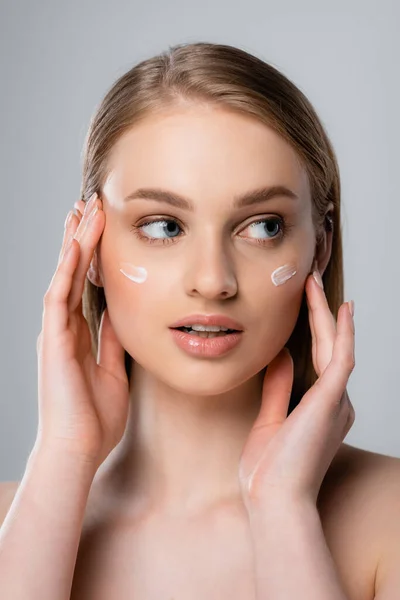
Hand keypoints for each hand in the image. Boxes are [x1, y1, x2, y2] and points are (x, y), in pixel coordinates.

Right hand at [36, 193, 129, 469]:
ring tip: (84, 210)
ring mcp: (55, 331)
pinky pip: (60, 295)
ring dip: (75, 242)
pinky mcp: (52, 339)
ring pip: (65, 275)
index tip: (101, 229)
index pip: (86, 284)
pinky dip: (68, 268)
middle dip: (80, 238)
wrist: (79, 448)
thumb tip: (122, 318)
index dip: (92, 256)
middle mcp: (63, 327)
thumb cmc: (96, 418)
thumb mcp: (113, 370)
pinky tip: (76, 243)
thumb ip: (113, 343)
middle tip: (89, 206)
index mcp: (78, 335)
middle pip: (72, 272)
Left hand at [238, 271, 355, 509]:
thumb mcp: (270, 420)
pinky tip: (340, 309)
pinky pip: (341, 358)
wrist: (273, 502)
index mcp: (321, 409)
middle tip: (310, 282)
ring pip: (334, 346)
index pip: (318, 360)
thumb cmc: (269, 472)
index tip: (303, 307)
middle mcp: (336, 403)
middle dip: (320, 313)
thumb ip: (279, 387)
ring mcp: (336, 401)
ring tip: (314, 284)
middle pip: (328, 347)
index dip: (313, 331)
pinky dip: (342, 332)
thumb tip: (281, 355)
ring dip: (325, 313)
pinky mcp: (332, 400)